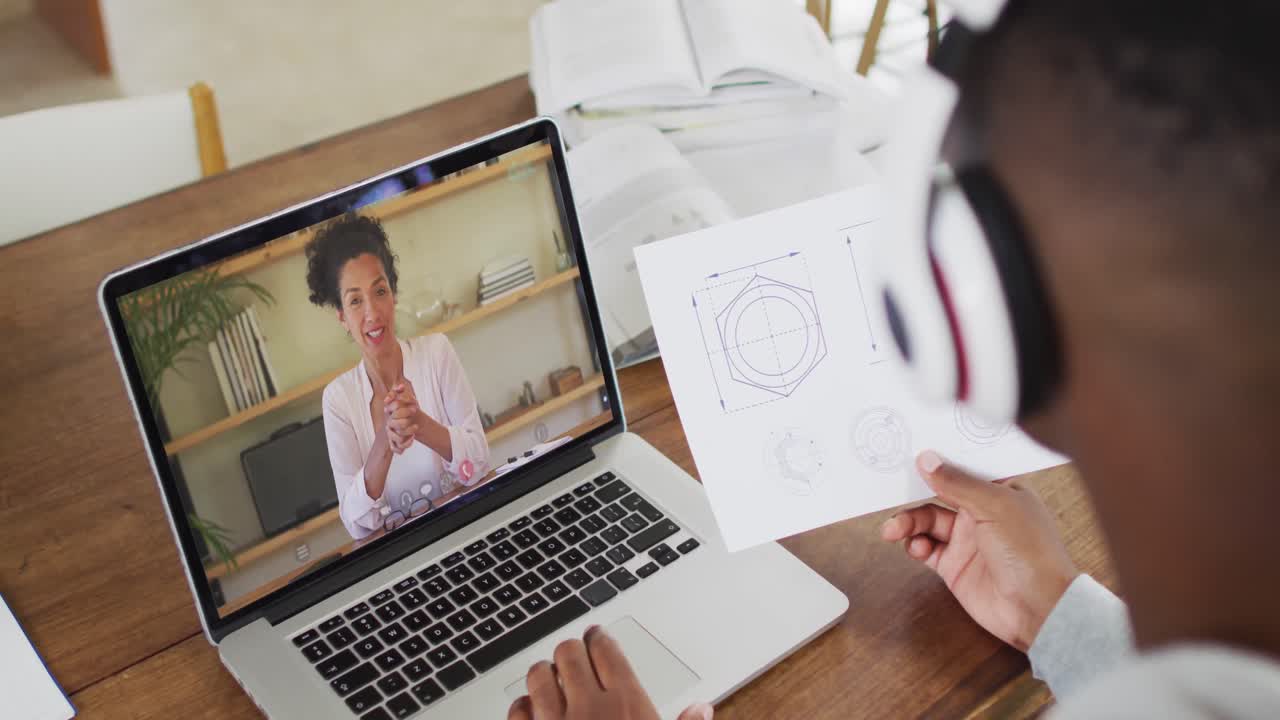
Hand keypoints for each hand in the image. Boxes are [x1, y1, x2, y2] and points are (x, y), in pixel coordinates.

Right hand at [383, 379, 420, 454]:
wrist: (410, 421)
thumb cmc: (405, 408)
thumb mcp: (404, 398)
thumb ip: (400, 391)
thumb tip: (401, 386)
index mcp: (389, 414)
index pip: (393, 412)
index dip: (404, 410)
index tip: (415, 408)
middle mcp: (388, 424)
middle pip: (395, 424)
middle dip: (407, 420)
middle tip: (416, 417)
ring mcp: (391, 434)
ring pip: (397, 437)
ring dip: (408, 432)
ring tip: (415, 428)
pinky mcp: (395, 444)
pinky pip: (396, 448)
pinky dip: (406, 444)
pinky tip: (413, 438)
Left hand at [509, 625, 712, 719]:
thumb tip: (702, 710)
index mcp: (626, 704)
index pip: (606, 649)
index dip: (600, 638)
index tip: (597, 638)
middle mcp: (588, 708)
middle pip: (569, 652)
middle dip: (572, 651)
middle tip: (576, 655)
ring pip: (539, 674)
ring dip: (545, 672)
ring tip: (552, 676)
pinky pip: (518, 709)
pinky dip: (524, 705)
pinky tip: (533, 709)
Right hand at [880, 450, 1077, 651]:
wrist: (1037, 609)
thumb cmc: (1031, 552)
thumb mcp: (995, 507)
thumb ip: (957, 483)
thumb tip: (927, 459)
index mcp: (1000, 490)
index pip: (964, 466)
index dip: (939, 458)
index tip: (911, 450)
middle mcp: (982, 512)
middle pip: (938, 492)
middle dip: (914, 491)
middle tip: (891, 491)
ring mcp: (967, 539)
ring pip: (927, 520)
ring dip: (908, 521)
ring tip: (893, 530)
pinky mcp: (954, 565)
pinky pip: (925, 547)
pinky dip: (914, 545)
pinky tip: (916, 547)